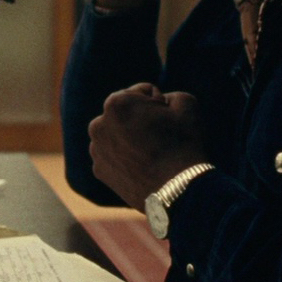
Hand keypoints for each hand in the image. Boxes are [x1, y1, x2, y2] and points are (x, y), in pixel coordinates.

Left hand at [86, 82, 204, 205]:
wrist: (178, 189)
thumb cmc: (183, 143)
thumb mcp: (186, 103)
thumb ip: (167, 94)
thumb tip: (156, 103)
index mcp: (115, 103)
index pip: (141, 92)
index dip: (160, 104)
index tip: (168, 120)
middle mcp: (97, 124)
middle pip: (125, 113)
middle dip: (140, 119)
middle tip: (160, 137)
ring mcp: (96, 149)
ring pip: (117, 134)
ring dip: (130, 137)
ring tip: (152, 153)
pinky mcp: (99, 170)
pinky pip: (113, 155)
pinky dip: (125, 157)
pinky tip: (142, 166)